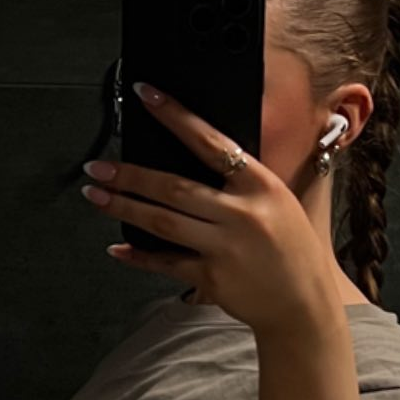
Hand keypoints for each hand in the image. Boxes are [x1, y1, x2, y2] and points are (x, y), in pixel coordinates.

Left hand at [81, 80, 344, 338]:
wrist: (305, 304)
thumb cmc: (292, 250)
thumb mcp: (279, 203)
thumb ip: (241, 183)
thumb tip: (196, 157)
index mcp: (261, 186)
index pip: (211, 142)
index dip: (175, 117)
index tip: (145, 96)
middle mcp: (242, 214)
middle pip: (174, 187)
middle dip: (129, 175)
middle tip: (96, 167)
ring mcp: (225, 248)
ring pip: (163, 222)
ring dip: (124, 207)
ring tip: (95, 195)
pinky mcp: (213, 278)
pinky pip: (166, 263)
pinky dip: (139, 256)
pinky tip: (118, 248)